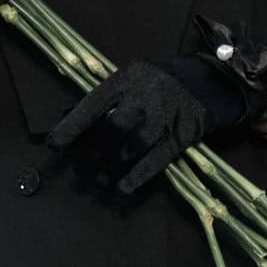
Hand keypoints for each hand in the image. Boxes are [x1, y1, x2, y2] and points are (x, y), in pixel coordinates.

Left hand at [44, 59, 219, 196]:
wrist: (211, 81)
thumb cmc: (161, 81)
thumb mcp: (132, 78)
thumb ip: (104, 98)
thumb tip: (66, 115)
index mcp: (128, 78)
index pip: (94, 103)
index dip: (72, 126)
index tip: (55, 144)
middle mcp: (146, 96)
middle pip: (112, 128)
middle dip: (92, 152)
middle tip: (80, 169)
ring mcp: (165, 117)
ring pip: (132, 147)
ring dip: (111, 167)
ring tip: (98, 180)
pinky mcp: (181, 136)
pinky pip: (155, 161)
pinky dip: (136, 176)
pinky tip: (121, 188)